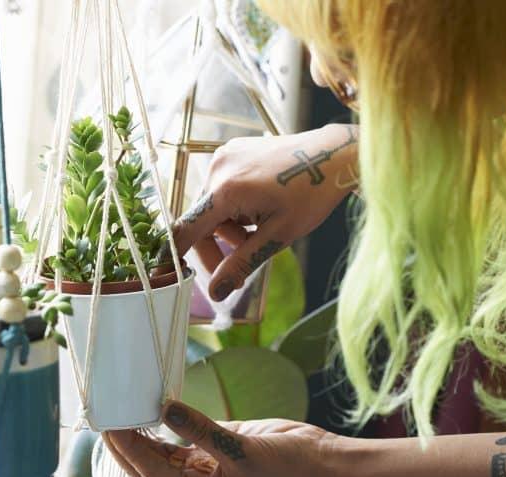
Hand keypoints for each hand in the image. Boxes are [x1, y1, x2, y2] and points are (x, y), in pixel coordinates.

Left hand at [103, 401, 336, 476]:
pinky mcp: (213, 449)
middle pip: (146, 467)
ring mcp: (203, 468)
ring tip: (118, 409)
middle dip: (123, 445)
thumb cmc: (286, 466)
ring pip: (160, 453)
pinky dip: (163, 425)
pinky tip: (147, 408)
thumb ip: (200, 429)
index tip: (109, 425)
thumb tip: (164, 409)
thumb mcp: (240, 447)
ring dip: (140, 435)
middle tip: (103, 416)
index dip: (127, 449)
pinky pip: (179, 438)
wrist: (319, 462)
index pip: (149, 472)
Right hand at [171, 124, 357, 300]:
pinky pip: (221, 188)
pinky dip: (233, 206)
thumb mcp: (277, 237)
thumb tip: (215, 294)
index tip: (171, 274)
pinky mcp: (231, 152)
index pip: (186, 230)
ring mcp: (223, 156)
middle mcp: (217, 169)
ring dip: (228, 226)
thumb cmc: (311, 194)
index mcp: (225, 191)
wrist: (334, 155)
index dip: (175, 255)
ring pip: (211, 207)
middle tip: (239, 268)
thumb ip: (241, 264)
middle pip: (199, 221)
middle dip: (217, 246)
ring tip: (259, 230)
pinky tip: (258, 208)